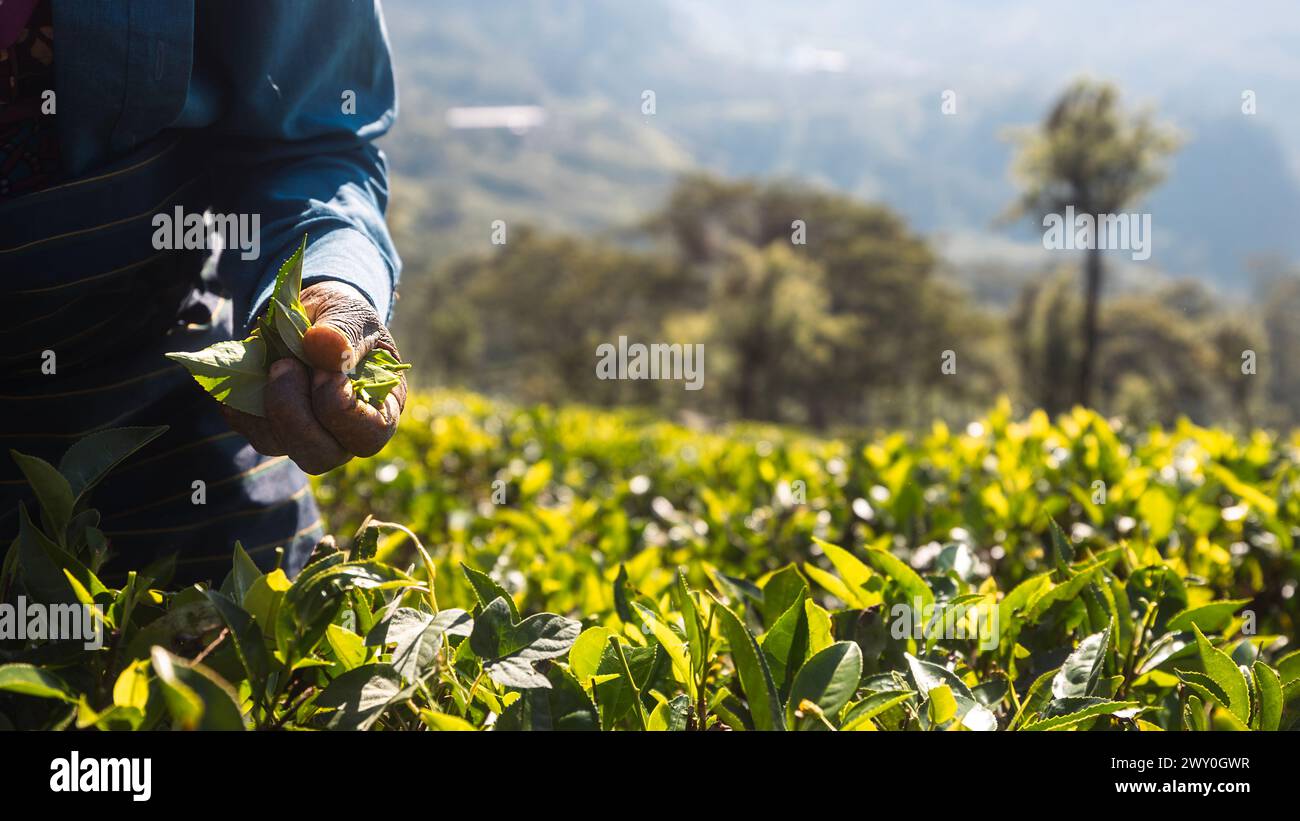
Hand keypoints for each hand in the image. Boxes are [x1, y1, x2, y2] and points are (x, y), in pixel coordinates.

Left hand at [222, 281, 406, 473]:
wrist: (311, 316)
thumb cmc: (344, 318)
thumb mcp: (353, 314)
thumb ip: (344, 332)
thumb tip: (326, 346)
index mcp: (380, 410)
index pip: (367, 436)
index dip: (341, 410)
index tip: (324, 369)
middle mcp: (343, 433)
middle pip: (320, 456)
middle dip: (294, 415)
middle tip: (284, 365)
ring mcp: (305, 435)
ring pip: (277, 444)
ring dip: (266, 401)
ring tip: (274, 360)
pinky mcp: (270, 428)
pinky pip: (247, 428)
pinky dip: (241, 400)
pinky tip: (254, 370)